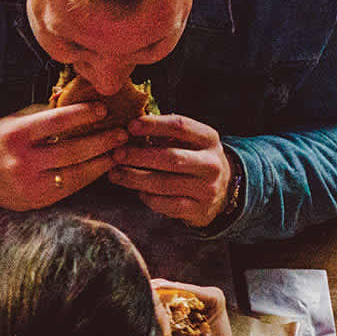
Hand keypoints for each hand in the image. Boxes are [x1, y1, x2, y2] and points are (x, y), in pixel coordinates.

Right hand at [0, 104, 129, 210]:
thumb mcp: (14, 120)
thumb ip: (43, 112)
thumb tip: (75, 98)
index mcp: (15, 135)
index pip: (56, 122)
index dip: (83, 114)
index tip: (103, 110)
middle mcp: (22, 161)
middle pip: (72, 150)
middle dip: (101, 142)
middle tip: (122, 133)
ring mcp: (29, 184)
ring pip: (75, 173)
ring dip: (101, 162)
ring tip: (118, 151)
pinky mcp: (35, 200)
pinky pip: (69, 189)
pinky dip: (87, 177)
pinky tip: (100, 168)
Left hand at [108, 114, 232, 225]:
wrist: (222, 191)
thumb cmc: (193, 159)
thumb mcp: (188, 142)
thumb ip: (164, 134)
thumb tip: (128, 128)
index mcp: (208, 139)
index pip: (180, 126)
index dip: (153, 125)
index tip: (130, 126)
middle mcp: (211, 164)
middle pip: (171, 157)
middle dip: (139, 155)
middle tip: (117, 154)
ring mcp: (207, 189)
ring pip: (164, 184)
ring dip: (134, 178)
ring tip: (114, 173)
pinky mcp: (198, 210)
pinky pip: (165, 204)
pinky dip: (147, 197)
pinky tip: (136, 190)